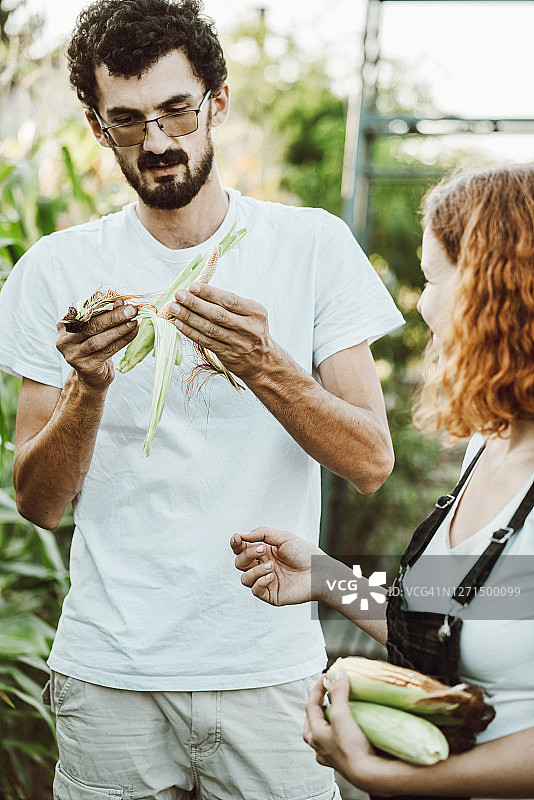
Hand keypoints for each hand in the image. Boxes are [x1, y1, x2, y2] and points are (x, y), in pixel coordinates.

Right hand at [56, 303, 137, 389]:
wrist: (91, 376)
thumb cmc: (94, 346)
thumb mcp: (97, 329)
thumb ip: (106, 315)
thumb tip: (121, 302)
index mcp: (64, 325)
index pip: (85, 312)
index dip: (104, 305)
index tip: (122, 301)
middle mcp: (64, 340)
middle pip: (91, 325)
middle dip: (114, 317)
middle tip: (131, 310)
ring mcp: (73, 355)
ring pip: (99, 340)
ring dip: (119, 330)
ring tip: (133, 322)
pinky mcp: (86, 366)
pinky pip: (107, 351)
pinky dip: (122, 341)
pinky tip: (132, 334)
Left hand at [169, 284, 272, 381]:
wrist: (261, 360)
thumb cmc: (251, 330)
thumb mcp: (251, 313)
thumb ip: (231, 303)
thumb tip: (199, 290)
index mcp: (255, 312)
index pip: (230, 300)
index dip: (210, 293)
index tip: (193, 287)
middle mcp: (248, 328)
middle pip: (217, 314)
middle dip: (195, 304)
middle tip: (179, 295)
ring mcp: (237, 343)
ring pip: (209, 329)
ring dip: (189, 318)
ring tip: (175, 308)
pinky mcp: (227, 354)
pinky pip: (205, 342)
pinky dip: (191, 332)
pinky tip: (179, 324)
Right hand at [230, 527, 322, 605]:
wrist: (320, 572)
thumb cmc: (305, 553)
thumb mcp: (284, 537)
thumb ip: (262, 533)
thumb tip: (242, 535)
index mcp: (263, 552)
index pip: (242, 549)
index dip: (236, 543)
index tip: (237, 538)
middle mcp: (262, 566)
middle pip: (239, 562)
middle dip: (246, 555)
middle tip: (262, 550)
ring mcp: (265, 581)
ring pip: (244, 578)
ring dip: (254, 570)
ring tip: (271, 566)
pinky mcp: (270, 594)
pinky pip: (255, 590)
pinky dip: (260, 582)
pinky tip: (271, 576)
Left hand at [304, 672, 378, 790]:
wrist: (369, 774)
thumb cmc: (351, 747)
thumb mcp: (342, 714)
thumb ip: (339, 693)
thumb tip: (338, 674)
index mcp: (315, 735)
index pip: (310, 705)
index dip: (317, 689)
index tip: (325, 677)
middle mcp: (320, 747)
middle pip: (312, 723)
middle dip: (317, 707)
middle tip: (325, 697)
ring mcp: (331, 756)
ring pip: (322, 736)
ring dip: (327, 722)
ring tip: (335, 713)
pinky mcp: (344, 762)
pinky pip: (335, 745)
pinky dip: (338, 735)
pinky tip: (346, 733)